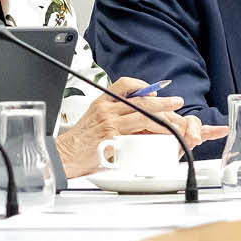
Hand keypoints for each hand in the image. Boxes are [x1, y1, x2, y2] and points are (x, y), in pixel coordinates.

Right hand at [54, 76, 225, 177]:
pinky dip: (153, 134)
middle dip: (162, 101)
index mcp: (102, 102)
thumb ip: (112, 113)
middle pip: (140, 99)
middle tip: (177, 102)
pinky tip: (162, 137)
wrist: (64, 156)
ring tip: (177, 121)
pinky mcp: (113, 139)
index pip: (125, 84)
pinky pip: (139, 134)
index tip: (154, 91)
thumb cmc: (79, 141)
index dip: (143, 85)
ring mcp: (110, 124)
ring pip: (144, 115)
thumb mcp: (93, 118)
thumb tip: (136, 113)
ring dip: (164, 116)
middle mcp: (106, 110)